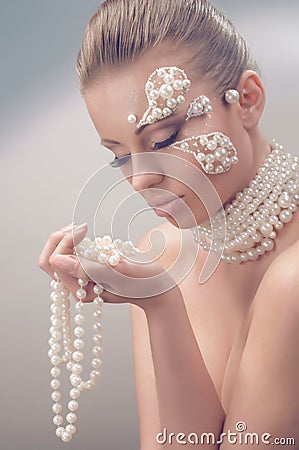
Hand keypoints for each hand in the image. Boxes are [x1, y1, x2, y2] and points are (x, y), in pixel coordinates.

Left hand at [39, 223, 178, 309]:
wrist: (156, 286)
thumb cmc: (141, 282)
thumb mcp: (116, 273)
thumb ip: (86, 268)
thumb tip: (56, 261)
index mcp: (80, 290)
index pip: (54, 263)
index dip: (64, 242)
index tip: (84, 229)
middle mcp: (77, 285)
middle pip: (50, 259)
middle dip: (60, 238)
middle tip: (78, 226)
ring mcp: (82, 277)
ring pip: (59, 253)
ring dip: (67, 237)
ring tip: (83, 228)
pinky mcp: (89, 269)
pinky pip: (70, 252)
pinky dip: (74, 239)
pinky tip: (86, 232)